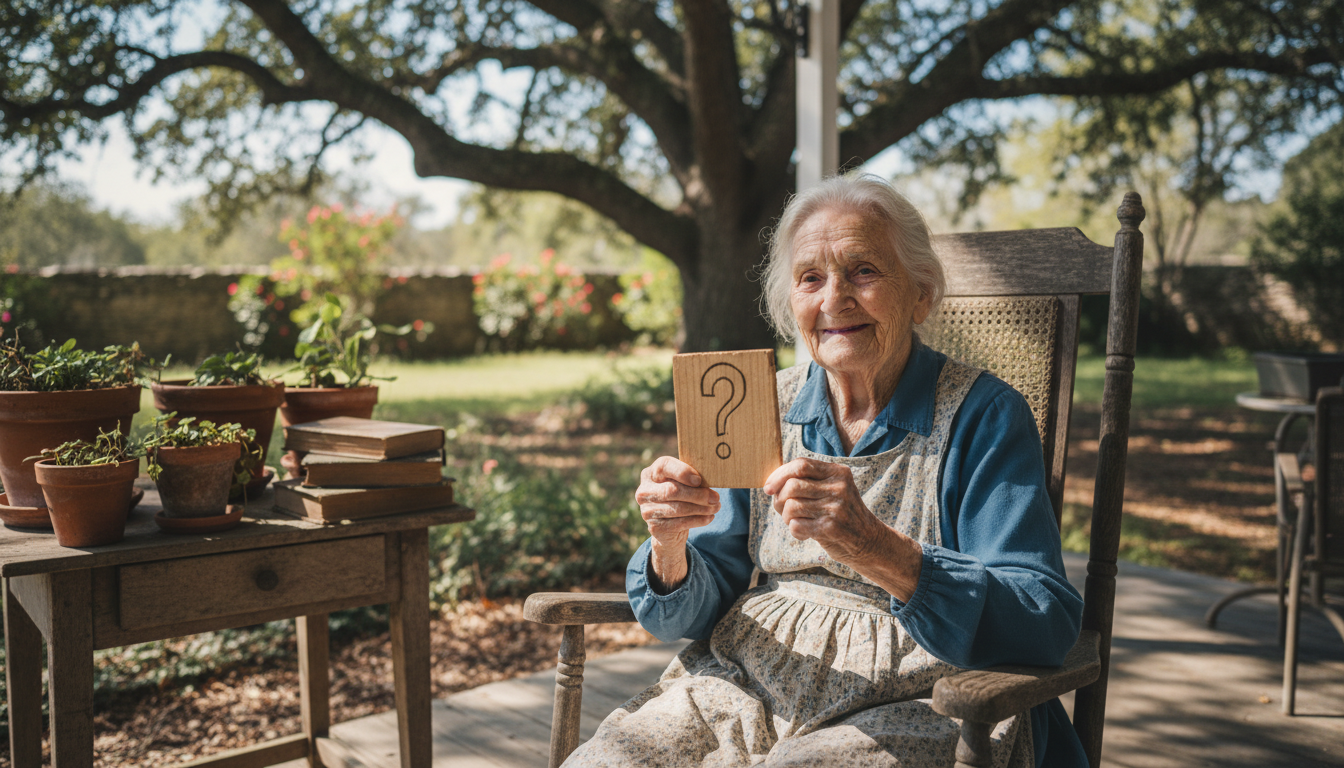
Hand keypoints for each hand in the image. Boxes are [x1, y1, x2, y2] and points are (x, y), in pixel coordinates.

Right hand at [635, 456, 719, 591]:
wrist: (669, 526)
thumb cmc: (681, 496)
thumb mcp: (684, 484)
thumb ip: (692, 479)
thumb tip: (713, 477)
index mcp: (651, 473)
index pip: (663, 466)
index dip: (682, 472)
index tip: (699, 480)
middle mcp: (644, 491)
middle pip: (672, 490)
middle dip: (697, 495)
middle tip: (716, 497)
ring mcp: (646, 510)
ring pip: (678, 508)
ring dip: (701, 508)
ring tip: (716, 507)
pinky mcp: (653, 527)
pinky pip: (679, 523)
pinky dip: (698, 520)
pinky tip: (709, 517)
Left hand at [762, 458, 922, 600]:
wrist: (869, 542)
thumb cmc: (841, 514)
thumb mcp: (833, 490)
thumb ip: (808, 482)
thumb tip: (771, 484)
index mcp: (838, 472)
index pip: (801, 464)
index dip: (779, 475)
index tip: (768, 488)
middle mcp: (839, 487)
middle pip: (792, 486)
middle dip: (780, 499)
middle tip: (783, 510)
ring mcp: (836, 508)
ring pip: (791, 506)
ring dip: (786, 517)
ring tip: (795, 521)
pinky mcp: (831, 528)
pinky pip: (796, 525)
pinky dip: (794, 530)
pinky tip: (805, 533)